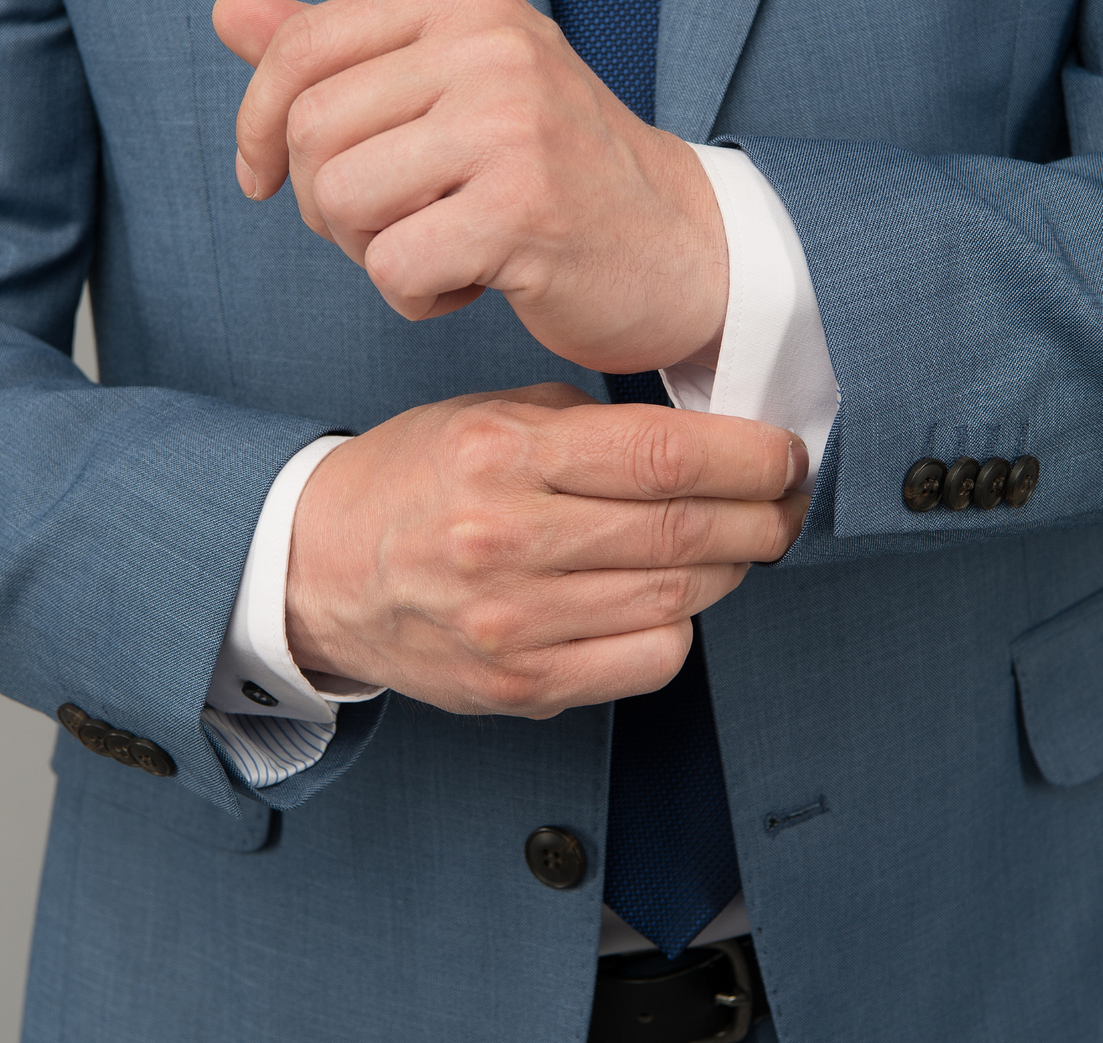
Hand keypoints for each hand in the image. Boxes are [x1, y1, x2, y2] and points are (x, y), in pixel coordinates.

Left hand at [213, 0, 729, 374]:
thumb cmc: (555, 173)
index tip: (266, 180)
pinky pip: (393, 268)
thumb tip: (229, 11)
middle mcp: (490, 46)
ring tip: (433, 253)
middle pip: (312, 132)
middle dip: (324, 205)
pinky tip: (468, 287)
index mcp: (464, 2)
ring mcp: (511, 125)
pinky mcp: (524, 211)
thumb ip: (343, 53)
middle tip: (387, 231)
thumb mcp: (452, 89)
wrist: (683, 249)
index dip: (257, 125)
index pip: (301, 49)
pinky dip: (413, 297)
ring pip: (341, 199)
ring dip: (367, 254)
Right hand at [287, 384, 807, 716]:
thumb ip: (586, 425)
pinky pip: (645, 662)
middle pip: (682, 531)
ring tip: (735, 546)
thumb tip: (701, 440)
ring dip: (728, 570)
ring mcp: (512, 623)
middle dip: (760, 516)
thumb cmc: (414, 483)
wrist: (315, 570)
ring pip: (675, 599)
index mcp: (500, 455)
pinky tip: (666, 601)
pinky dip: (678, 629)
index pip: (662, 456)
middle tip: (786, 505)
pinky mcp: (519, 686)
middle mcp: (505, 540)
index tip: (783, 455)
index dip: (747, 457)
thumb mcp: (484, 416)